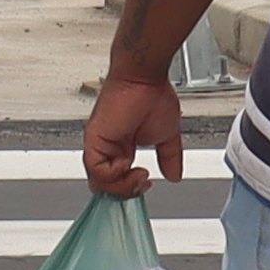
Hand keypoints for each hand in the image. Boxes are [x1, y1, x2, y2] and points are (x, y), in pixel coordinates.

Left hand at [82, 67, 183, 195]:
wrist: (144, 78)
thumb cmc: (151, 95)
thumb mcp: (167, 136)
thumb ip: (169, 157)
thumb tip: (175, 176)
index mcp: (120, 148)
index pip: (116, 180)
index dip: (131, 188)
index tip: (148, 183)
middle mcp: (108, 148)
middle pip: (106, 186)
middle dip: (126, 192)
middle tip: (143, 183)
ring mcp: (99, 145)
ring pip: (99, 182)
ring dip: (122, 186)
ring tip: (140, 174)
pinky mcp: (95, 140)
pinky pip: (96, 170)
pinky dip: (113, 174)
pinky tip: (128, 163)